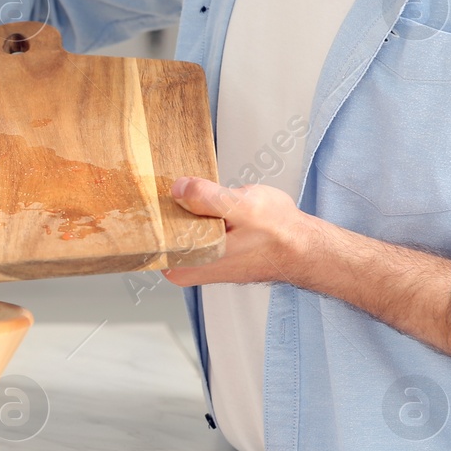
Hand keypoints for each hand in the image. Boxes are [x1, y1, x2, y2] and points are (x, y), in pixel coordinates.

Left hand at [160, 177, 315, 287]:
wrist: (302, 246)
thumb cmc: (278, 234)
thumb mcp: (243, 207)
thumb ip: (207, 198)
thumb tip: (179, 188)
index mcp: (185, 265)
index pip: (148, 234)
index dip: (150, 207)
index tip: (151, 187)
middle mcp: (185, 266)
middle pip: (159, 227)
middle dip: (169, 203)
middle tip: (181, 184)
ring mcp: (194, 258)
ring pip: (175, 223)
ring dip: (185, 204)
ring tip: (199, 192)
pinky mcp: (205, 248)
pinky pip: (189, 224)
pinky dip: (197, 209)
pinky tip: (210, 201)